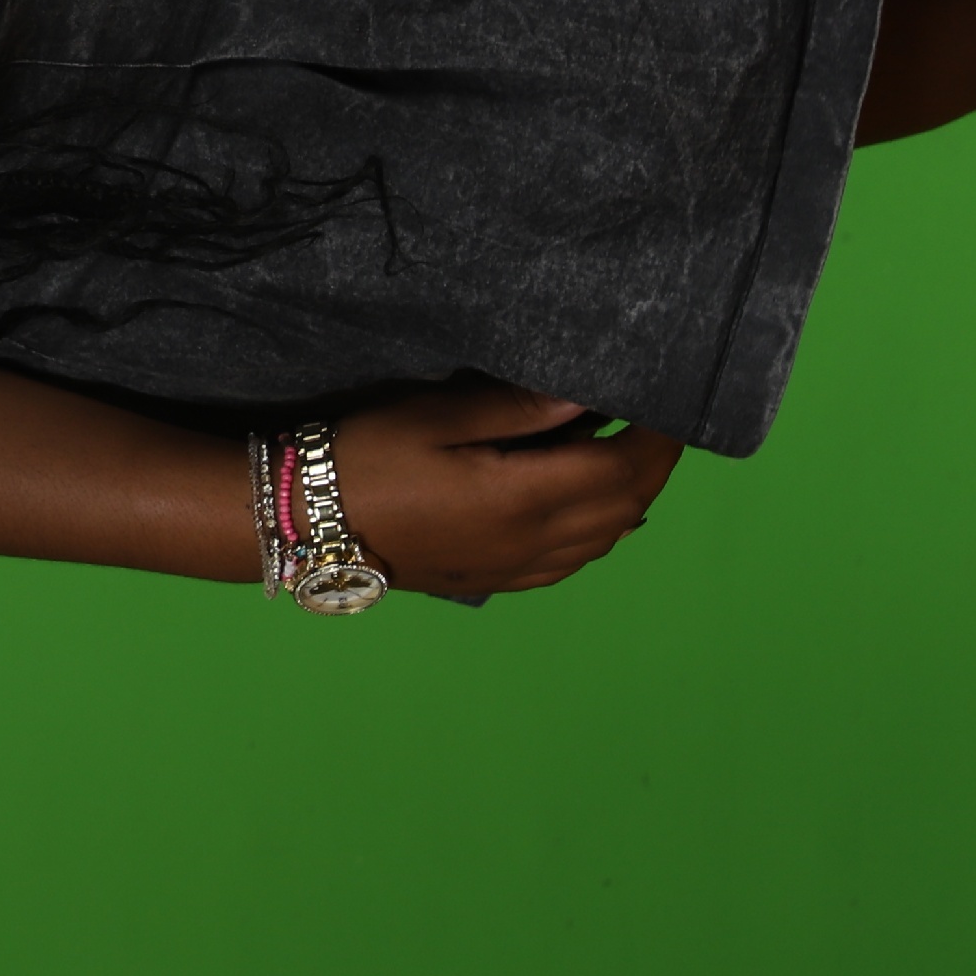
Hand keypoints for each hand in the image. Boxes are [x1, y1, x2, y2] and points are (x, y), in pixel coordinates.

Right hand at [328, 379, 681, 595]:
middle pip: (623, 508)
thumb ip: (518, 407)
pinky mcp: (495, 578)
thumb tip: (589, 396)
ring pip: (603, 540)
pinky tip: (585, 509)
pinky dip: (597, 532)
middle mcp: (533, 543)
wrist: (307, 523)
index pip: (623, 470)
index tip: (669, 402)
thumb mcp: (435, 415)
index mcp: (524, 499)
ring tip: (623, 453)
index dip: (656, 438)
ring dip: (628, 498)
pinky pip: (571, 562)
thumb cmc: (366, 456)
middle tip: (653, 421)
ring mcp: (515, 568)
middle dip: (650, 465)